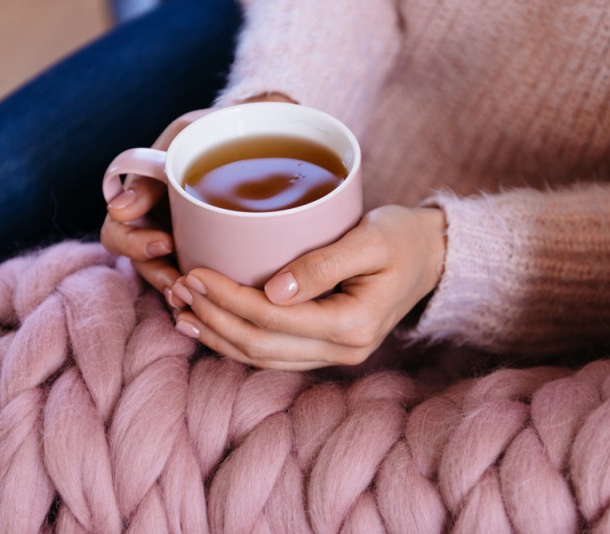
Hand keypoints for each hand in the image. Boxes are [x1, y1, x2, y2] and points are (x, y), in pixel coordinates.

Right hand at [100, 94, 295, 304]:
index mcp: (140, 199)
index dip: (134, 244)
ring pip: (167, 279)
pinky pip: (199, 284)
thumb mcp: (184, 137)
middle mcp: (155, 227)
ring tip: (197, 298)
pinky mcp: (209, 257)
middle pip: (140, 264)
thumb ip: (155, 169)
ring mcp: (182, 244)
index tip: (165, 242)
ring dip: (179, 292)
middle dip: (158, 276)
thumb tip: (119, 208)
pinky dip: (202, 298)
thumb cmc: (215, 130)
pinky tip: (216, 307)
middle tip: (182, 282)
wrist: (258, 134)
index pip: (118, 231)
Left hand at [169, 205, 446, 370]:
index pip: (276, 319)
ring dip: (218, 336)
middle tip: (178, 288)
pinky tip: (210, 325)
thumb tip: (272, 291)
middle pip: (262, 346)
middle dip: (214, 318)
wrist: (430, 257)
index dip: (229, 300)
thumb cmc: (402, 237)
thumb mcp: (371, 238)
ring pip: (262, 358)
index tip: (194, 273)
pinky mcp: (326, 348)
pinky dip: (237, 341)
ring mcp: (336, 355)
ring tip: (180, 310)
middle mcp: (344, 350)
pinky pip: (273, 354)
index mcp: (354, 324)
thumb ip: (324, 264)